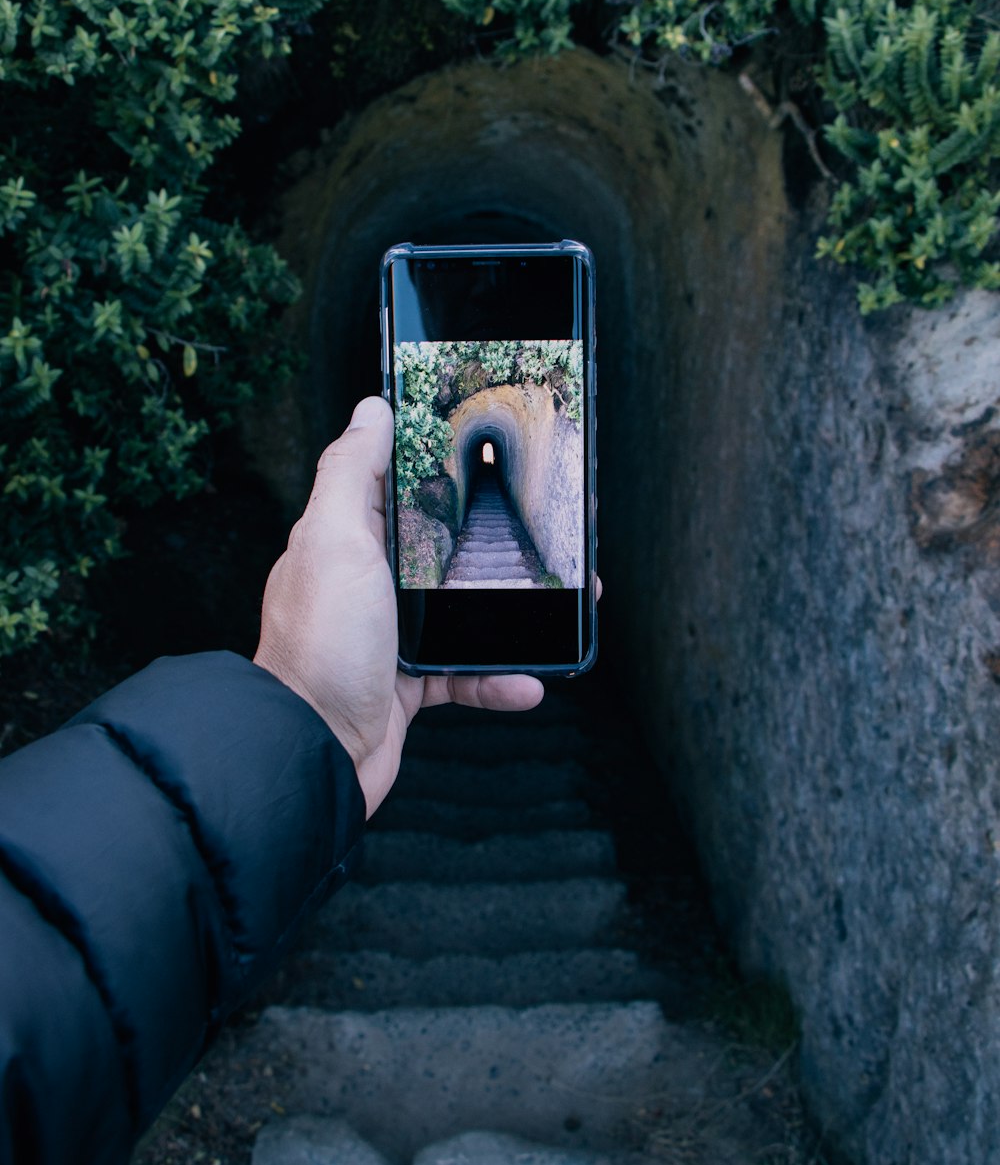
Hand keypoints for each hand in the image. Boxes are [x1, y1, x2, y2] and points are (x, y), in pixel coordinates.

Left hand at [253, 396, 544, 816]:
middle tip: (545, 527)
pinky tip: (527, 680)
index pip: (400, 481)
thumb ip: (351, 473)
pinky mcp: (411, 684)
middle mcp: (370, 580)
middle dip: (496, 538)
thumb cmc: (318, 648)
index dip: (442, 460)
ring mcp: (392, 633)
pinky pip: (468, 674)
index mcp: (349, 536)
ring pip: (467, 609)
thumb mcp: (333, 542)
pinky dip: (500, 678)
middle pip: (446, 544)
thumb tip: (370, 408)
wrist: (314, 755)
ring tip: (562, 605)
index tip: (491, 444)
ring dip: (515, 612)